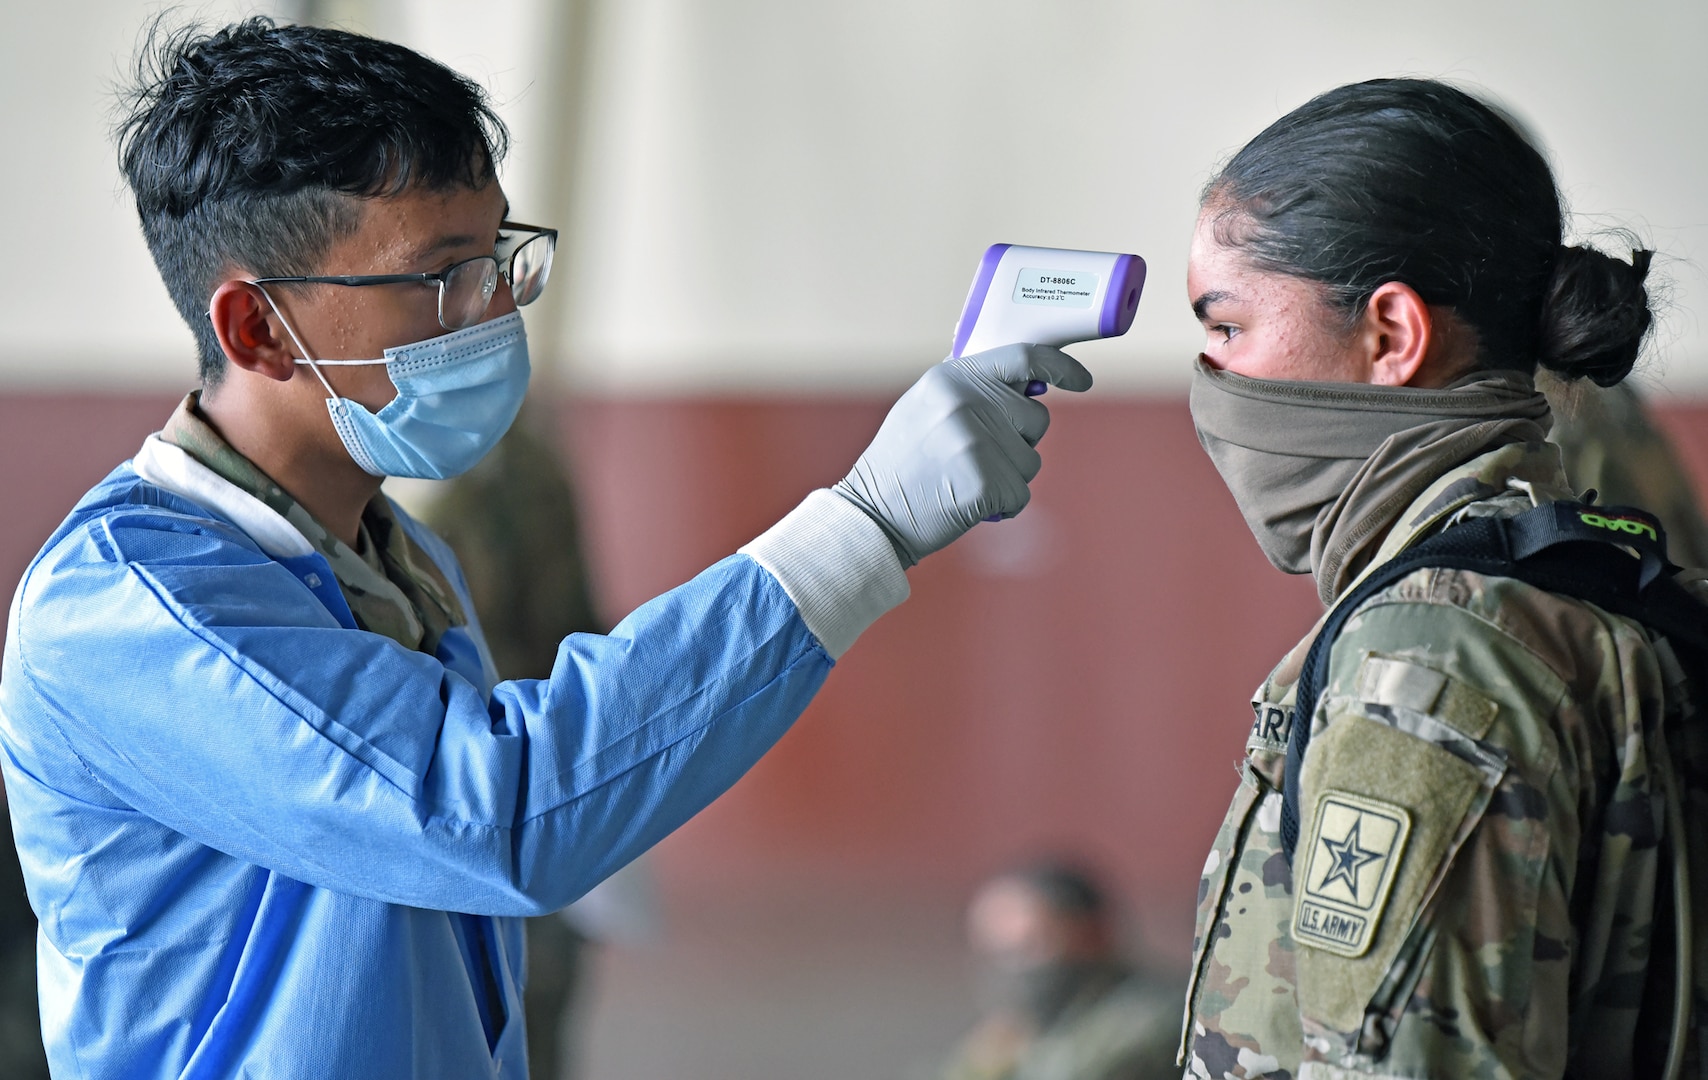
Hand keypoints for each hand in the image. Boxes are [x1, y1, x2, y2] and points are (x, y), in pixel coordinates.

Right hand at [833, 343, 1091, 566]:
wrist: (872, 517)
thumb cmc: (903, 466)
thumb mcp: (925, 407)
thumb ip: (973, 389)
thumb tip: (1032, 380)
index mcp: (951, 377)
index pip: (1024, 357)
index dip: (1061, 367)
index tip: (1081, 381)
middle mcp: (964, 401)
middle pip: (1034, 418)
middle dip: (1017, 444)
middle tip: (974, 461)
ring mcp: (974, 441)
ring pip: (1031, 460)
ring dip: (1008, 478)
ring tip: (963, 483)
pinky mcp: (984, 481)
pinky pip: (1021, 494)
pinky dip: (1002, 506)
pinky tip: (968, 505)